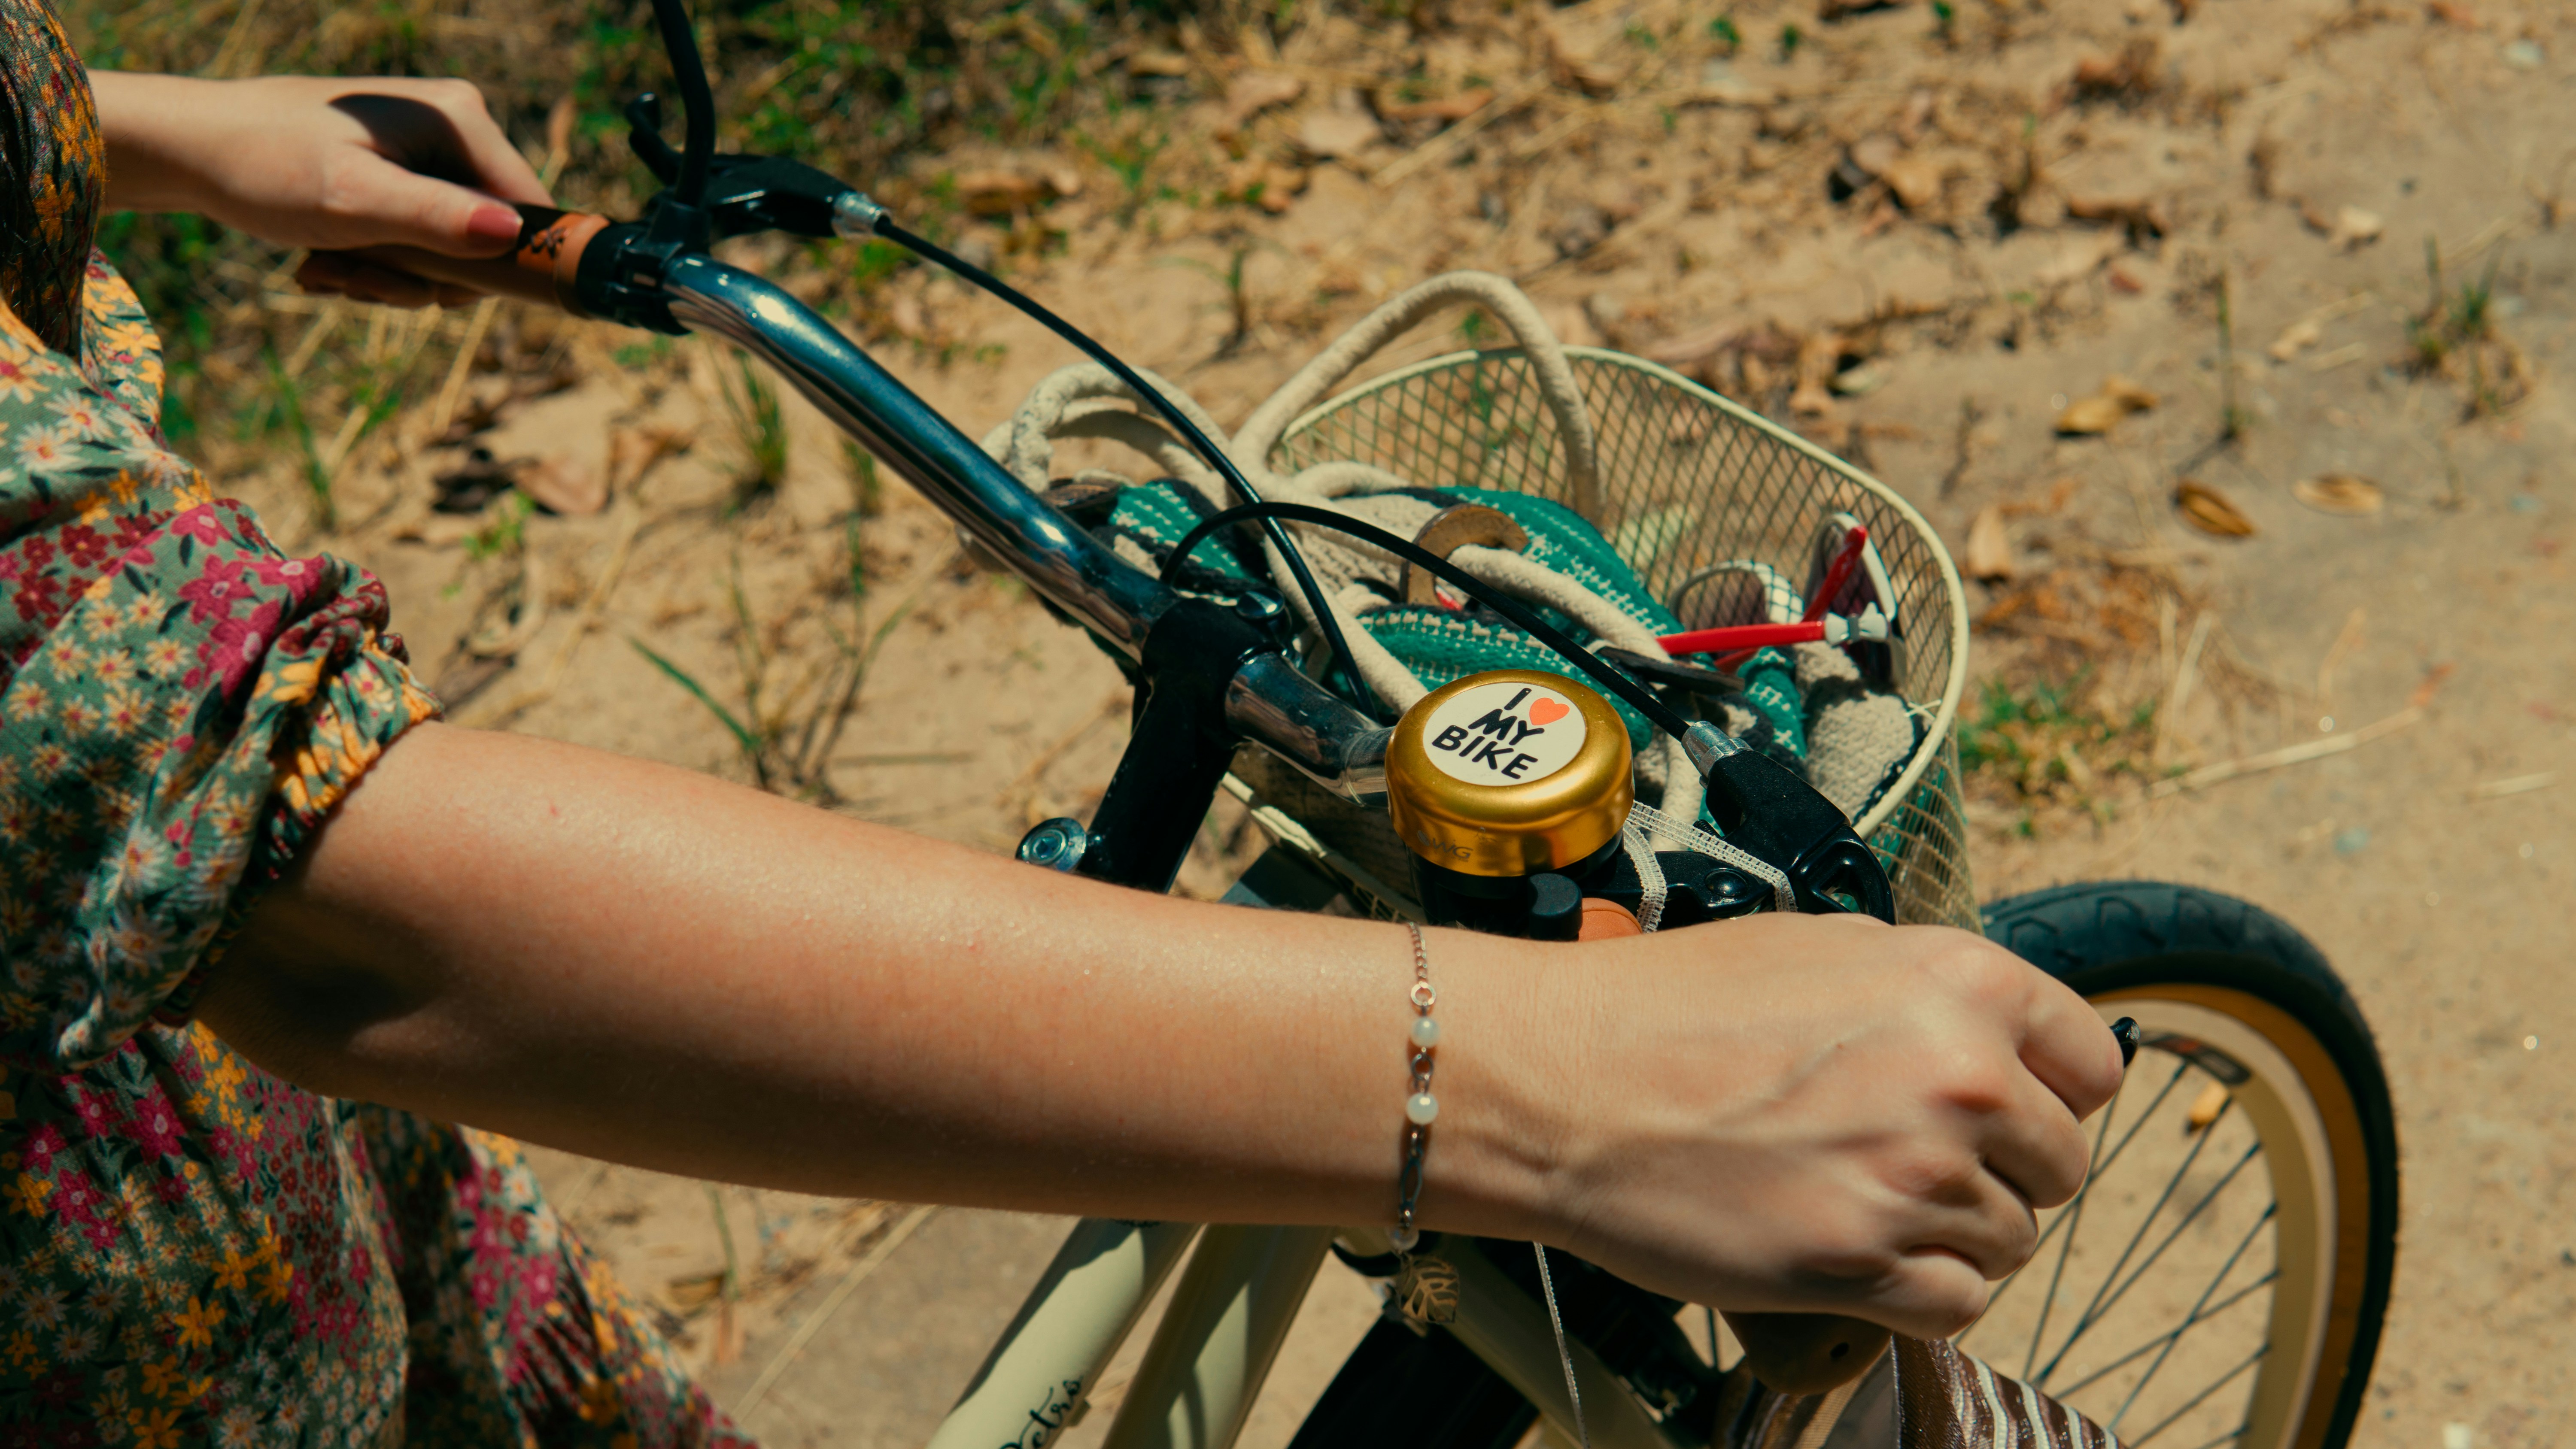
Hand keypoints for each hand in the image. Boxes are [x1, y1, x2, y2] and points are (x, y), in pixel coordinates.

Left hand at [92, 72, 550, 306]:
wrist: (191, 147)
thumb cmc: (264, 164)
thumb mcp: (353, 200)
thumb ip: (435, 219)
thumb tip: (512, 235)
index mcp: (460, 118)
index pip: (528, 211)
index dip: (495, 267)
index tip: (429, 288)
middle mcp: (454, 126)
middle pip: (485, 239)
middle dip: (422, 276)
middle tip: (355, 277)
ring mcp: (428, 150)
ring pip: (448, 250)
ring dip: (391, 277)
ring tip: (331, 268)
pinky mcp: (401, 171)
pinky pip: (418, 239)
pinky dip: (376, 262)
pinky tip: (329, 259)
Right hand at [1533, 913, 2123, 1338]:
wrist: (1560, 1082)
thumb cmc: (1666, 1007)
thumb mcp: (1818, 945)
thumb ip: (1924, 990)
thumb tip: (1989, 1036)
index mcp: (1959, 982)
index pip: (2092, 1067)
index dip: (2048, 1092)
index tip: (2005, 1108)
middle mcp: (1959, 1077)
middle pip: (2060, 1166)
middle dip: (2001, 1170)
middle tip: (1910, 1160)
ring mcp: (1914, 1175)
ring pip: (2011, 1241)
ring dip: (1950, 1232)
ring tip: (1863, 1200)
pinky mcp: (1864, 1263)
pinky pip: (1960, 1305)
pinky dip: (1920, 1293)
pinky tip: (1860, 1254)